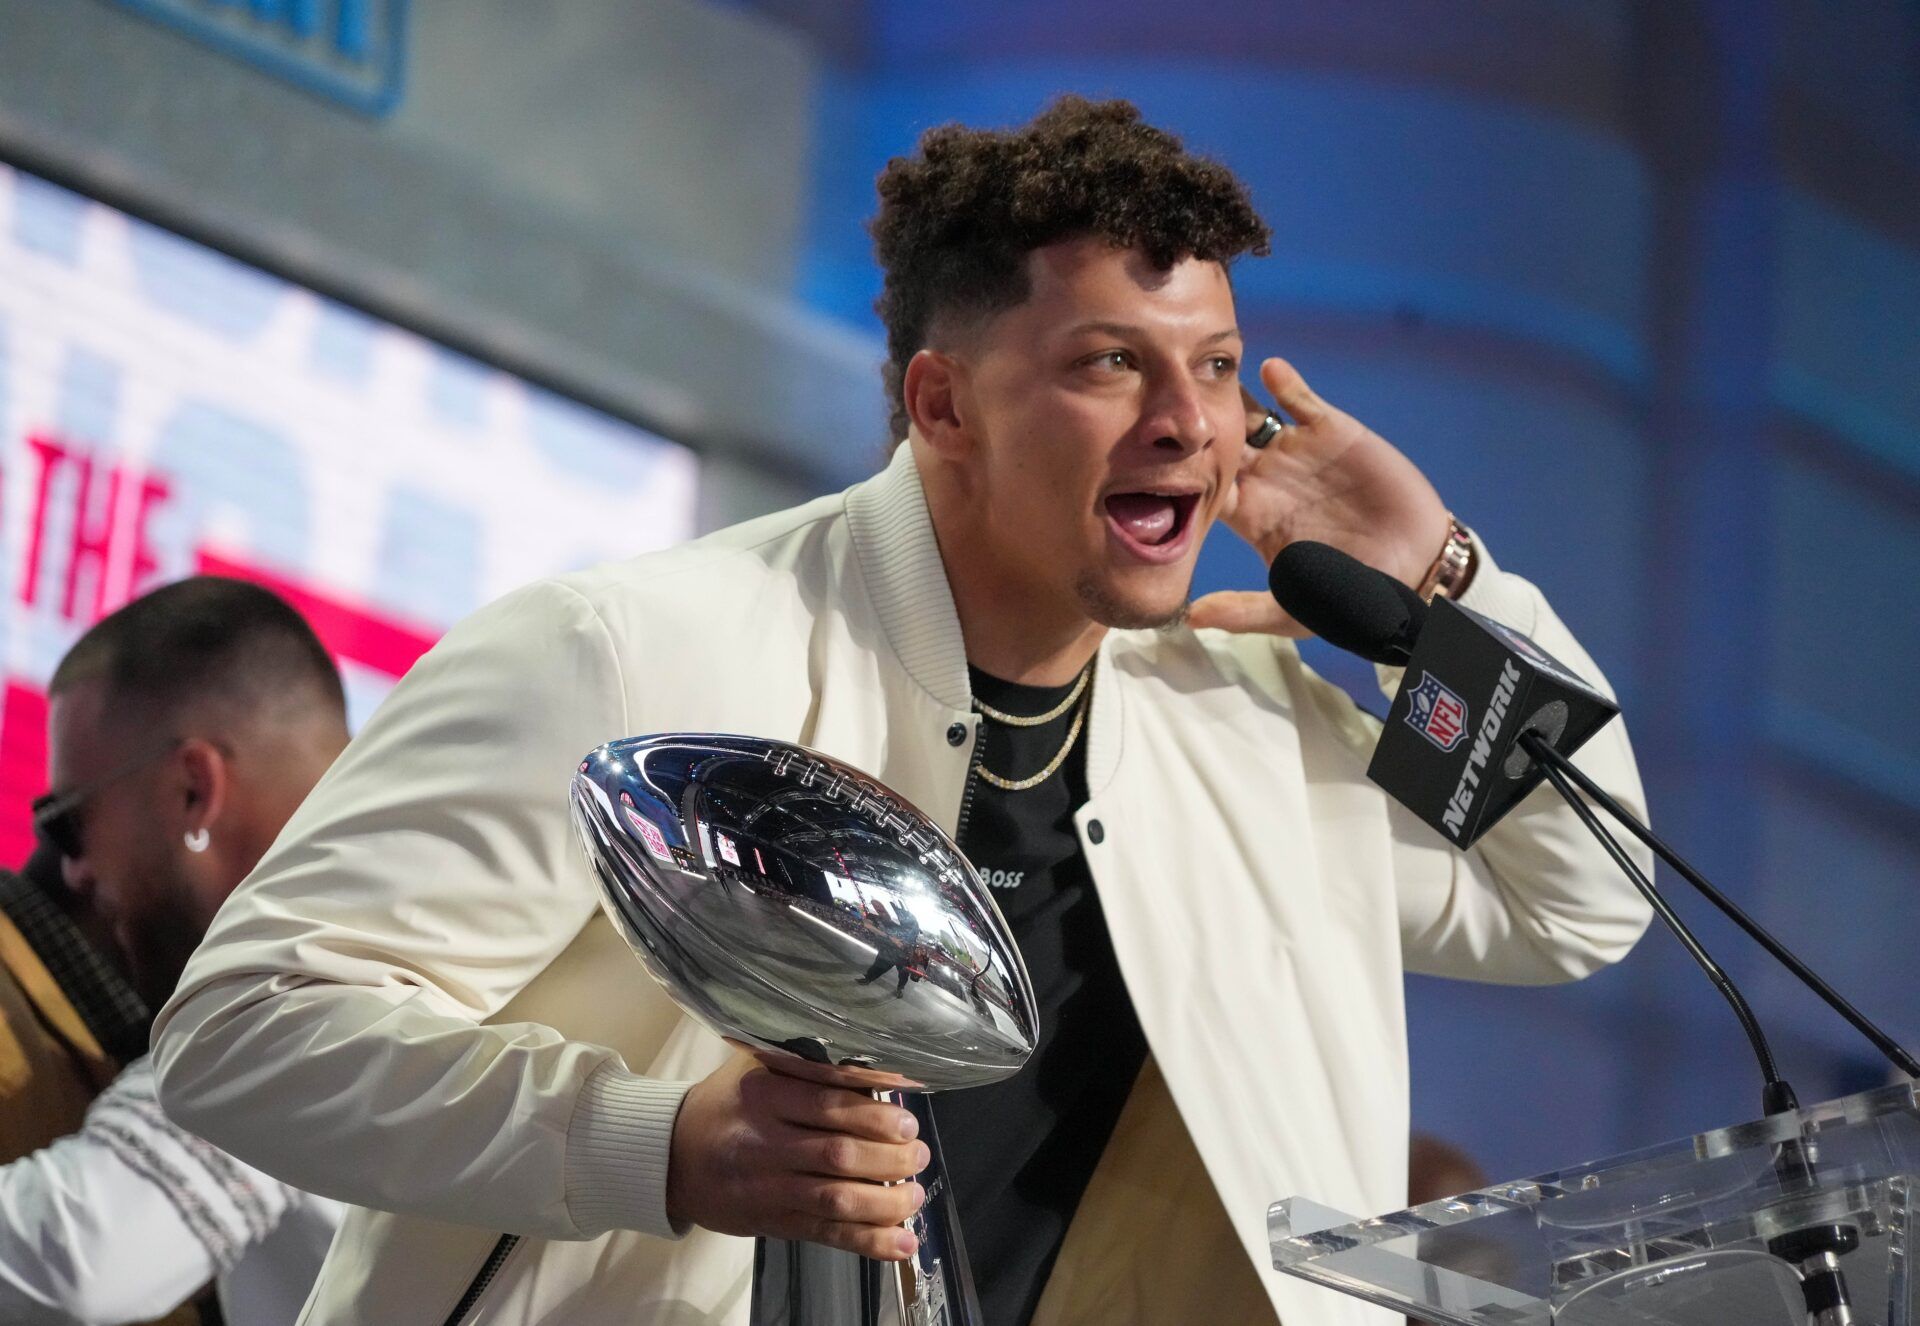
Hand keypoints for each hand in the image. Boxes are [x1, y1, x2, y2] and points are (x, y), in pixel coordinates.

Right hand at [666, 1052, 929, 1259]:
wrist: (671, 1156)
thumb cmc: (727, 1104)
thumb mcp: (758, 1069)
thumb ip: (810, 1069)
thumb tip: (881, 1075)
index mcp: (763, 1095)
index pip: (828, 1105)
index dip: (874, 1116)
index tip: (907, 1121)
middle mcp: (764, 1143)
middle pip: (837, 1154)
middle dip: (889, 1158)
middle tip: (919, 1154)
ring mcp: (767, 1188)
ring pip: (835, 1199)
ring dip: (886, 1202)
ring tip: (915, 1194)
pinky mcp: (771, 1222)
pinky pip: (826, 1233)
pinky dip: (868, 1241)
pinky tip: (901, 1241)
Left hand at [1191, 356, 1451, 635]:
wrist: (1415, 567)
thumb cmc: (1351, 595)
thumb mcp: (1294, 611)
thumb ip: (1244, 611)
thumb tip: (1190, 618)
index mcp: (1249, 515)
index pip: (1200, 486)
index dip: (1177, 471)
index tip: (1153, 456)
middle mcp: (1265, 478)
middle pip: (1216, 441)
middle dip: (1194, 421)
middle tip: (1168, 396)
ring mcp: (1296, 451)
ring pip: (1251, 413)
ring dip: (1232, 393)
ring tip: (1210, 371)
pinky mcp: (1332, 430)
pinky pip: (1300, 400)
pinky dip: (1285, 382)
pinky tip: (1270, 370)